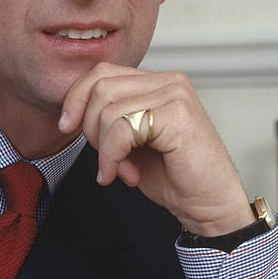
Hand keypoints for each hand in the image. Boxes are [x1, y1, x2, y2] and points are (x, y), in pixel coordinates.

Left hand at [58, 62, 253, 234]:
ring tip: (123, 171)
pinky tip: (128, 176)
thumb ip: (110, 119)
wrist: (210, 205)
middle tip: (108, 160)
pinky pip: (121, 129)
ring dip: (105, 150)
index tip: (67, 127)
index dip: (76, 98)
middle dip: (91, 129)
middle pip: (100, 87)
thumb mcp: (131, 142)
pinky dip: (113, 157)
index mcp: (158, 83)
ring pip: (107, 109)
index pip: (101, 72)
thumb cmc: (175, 177)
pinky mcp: (177, 115)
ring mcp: (175, 95)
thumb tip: (71, 113)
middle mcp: (169, 81)